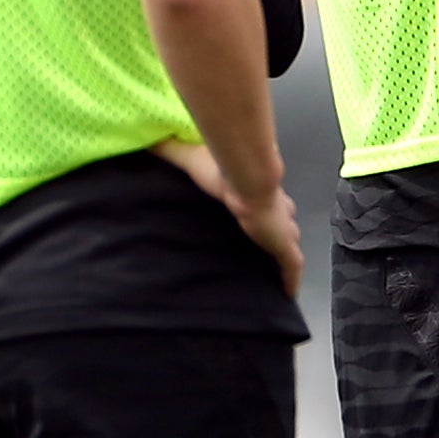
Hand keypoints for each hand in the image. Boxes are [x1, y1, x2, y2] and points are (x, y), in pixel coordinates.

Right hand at [165, 140, 303, 291]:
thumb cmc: (221, 169)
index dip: (267, 209)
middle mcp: (275, 209)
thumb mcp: (189, 157)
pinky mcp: (285, 245)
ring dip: (284, 255)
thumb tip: (145, 143)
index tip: (256, 218)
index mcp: (259, 190)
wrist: (246, 178)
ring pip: (288, 244)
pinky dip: (291, 281)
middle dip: (279, 231)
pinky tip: (287, 295)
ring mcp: (282, 229)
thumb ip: (169, 150)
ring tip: (274, 272)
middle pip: (283, 223)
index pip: (269, 201)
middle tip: (267, 245)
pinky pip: (292, 268)